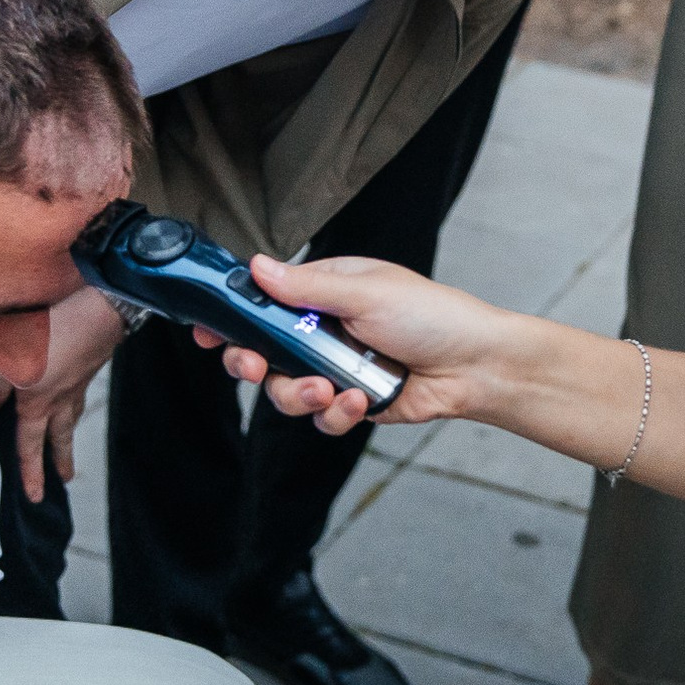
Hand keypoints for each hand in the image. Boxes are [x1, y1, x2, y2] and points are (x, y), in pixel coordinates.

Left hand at [0, 287, 125, 498]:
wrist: (99, 306)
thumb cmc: (49, 327)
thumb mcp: (6, 352)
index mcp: (36, 401)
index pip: (30, 445)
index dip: (30, 471)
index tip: (34, 495)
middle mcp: (59, 399)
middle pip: (58, 438)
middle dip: (58, 462)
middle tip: (64, 482)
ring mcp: (77, 383)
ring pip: (72, 418)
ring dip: (69, 438)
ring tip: (70, 450)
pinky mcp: (88, 366)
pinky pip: (78, 396)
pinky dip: (74, 407)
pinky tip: (72, 401)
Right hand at [191, 255, 512, 435]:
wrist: (476, 366)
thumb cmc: (432, 315)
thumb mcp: (366, 292)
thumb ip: (307, 287)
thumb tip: (256, 267)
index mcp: (323, 292)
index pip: (263, 301)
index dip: (232, 318)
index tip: (208, 331)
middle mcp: (322, 330)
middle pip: (262, 351)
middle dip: (252, 363)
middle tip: (254, 366)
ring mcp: (335, 368)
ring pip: (286, 390)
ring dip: (299, 394)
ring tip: (327, 390)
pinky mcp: (351, 402)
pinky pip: (321, 416)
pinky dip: (336, 414)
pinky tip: (361, 401)